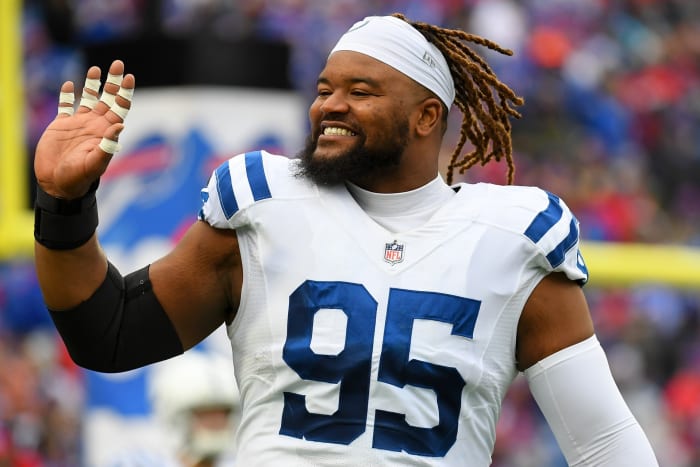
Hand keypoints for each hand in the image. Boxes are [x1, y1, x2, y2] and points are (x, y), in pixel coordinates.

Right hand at [34, 60, 134, 198]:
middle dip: (113, 82)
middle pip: (107, 99)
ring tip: (96, 69)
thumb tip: (120, 125)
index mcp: (106, 132)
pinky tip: (68, 85)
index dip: (125, 93)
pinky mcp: (61, 126)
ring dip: (92, 84)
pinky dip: (66, 96)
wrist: (58, 185)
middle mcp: (95, 125)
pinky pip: (65, 106)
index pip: (120, 108)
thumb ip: (107, 145)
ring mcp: (78, 124)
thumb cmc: (79, 178)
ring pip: (88, 99)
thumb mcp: (95, 162)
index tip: (129, 77)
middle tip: (118, 63)